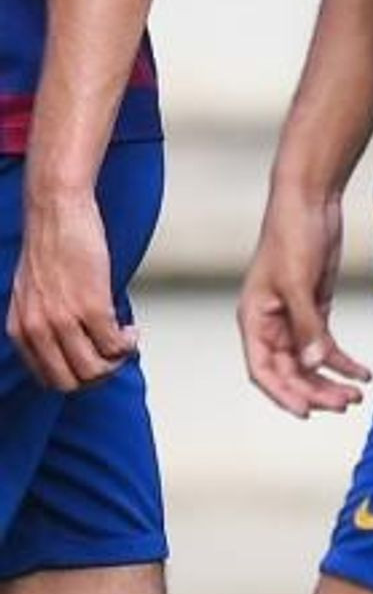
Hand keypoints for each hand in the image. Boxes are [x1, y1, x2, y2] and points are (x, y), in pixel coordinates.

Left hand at [10, 186, 132, 392]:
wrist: (56, 212)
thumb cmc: (49, 244)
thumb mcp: (31, 293)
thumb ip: (41, 319)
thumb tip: (68, 340)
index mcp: (20, 329)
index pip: (47, 377)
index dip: (77, 375)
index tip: (94, 359)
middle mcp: (37, 330)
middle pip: (70, 381)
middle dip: (98, 374)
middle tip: (113, 355)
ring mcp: (64, 320)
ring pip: (94, 369)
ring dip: (116, 360)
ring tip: (124, 339)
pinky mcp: (92, 306)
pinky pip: (114, 344)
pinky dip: (128, 342)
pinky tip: (131, 328)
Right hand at [240, 188, 370, 417]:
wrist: (310, 201)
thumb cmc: (292, 236)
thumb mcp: (298, 281)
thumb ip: (307, 324)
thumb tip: (314, 364)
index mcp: (254, 320)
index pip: (262, 370)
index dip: (282, 394)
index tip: (306, 413)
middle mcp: (270, 324)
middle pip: (289, 371)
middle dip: (315, 390)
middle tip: (345, 404)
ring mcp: (293, 318)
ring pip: (309, 362)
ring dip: (330, 380)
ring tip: (356, 396)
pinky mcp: (315, 308)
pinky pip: (325, 344)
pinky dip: (342, 361)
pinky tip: (363, 372)